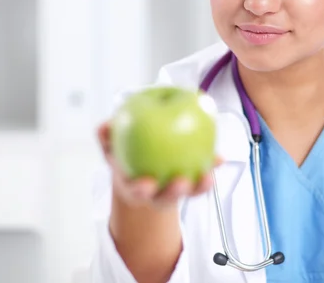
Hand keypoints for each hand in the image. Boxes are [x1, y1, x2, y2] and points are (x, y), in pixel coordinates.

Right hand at [97, 121, 222, 209]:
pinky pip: (202, 180)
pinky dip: (210, 168)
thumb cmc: (125, 154)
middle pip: (165, 198)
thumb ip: (106, 135)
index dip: (142, 190)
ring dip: (199, 186)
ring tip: (208, 175)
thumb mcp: (111, 145)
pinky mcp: (191, 186)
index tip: (146, 183)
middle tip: (181, 181)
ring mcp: (174, 191)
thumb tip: (104, 125)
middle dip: (174, 193)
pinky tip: (220, 158)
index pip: (138, 192)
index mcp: (136, 188)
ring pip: (188, 193)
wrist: (139, 168)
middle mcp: (156, 194)